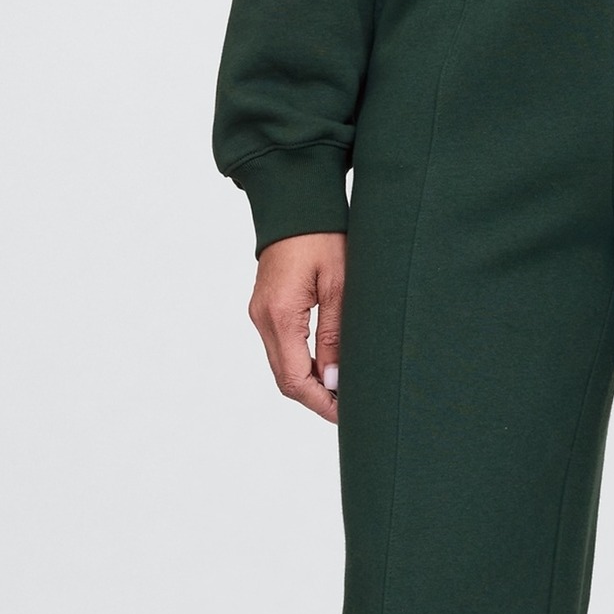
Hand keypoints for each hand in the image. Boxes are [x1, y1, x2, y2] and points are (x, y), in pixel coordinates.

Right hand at [248, 232, 343, 423]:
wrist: (296, 200)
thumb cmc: (322, 235)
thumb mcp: (340, 286)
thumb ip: (336, 336)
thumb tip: (336, 382)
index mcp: (279, 315)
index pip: (295, 380)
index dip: (322, 403)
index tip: (348, 414)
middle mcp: (262, 318)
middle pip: (286, 379)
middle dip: (318, 398)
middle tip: (352, 407)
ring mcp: (261, 313)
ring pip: (283, 366)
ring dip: (312, 382)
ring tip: (345, 389)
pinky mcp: (267, 307)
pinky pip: (282, 348)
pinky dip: (304, 364)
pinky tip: (330, 365)